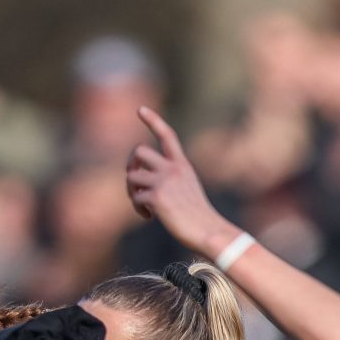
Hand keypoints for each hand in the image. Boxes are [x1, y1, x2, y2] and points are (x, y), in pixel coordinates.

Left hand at [127, 107, 235, 256]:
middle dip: (131, 165)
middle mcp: (173, 169)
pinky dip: (138, 209)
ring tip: (143, 204)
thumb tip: (141, 178)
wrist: (208, 231)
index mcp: (182, 164)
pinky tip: (149, 217)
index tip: (140, 109)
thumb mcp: (187, 188)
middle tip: (135, 182)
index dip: (153, 120)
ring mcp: (164, 182)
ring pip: (131, 176)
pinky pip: (136, 198)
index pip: (167, 135)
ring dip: (131, 191)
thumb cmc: (197, 214)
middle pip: (139, 151)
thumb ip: (169, 177)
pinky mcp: (157, 198)